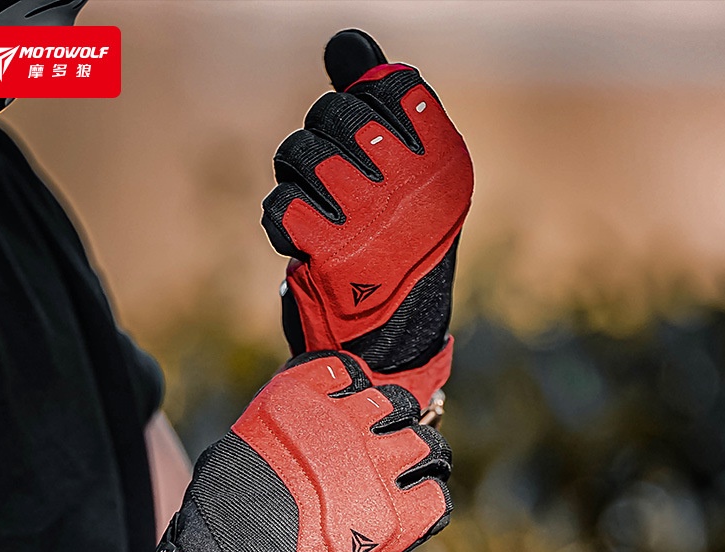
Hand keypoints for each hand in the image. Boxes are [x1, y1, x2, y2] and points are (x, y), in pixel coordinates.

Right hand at [121, 351, 450, 551]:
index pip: (347, 371)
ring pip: (427, 445)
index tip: (351, 414)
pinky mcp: (394, 519)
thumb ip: (285, 434)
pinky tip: (408, 515)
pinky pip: (435, 497)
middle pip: (396, 403)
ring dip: (419, 459)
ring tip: (404, 480)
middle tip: (384, 450)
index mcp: (297, 399)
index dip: (354, 392)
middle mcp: (341, 423)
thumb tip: (315, 442)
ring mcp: (372, 469)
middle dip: (394, 424)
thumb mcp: (242, 451)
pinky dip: (427, 503)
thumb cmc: (220, 522)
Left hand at [262, 30, 473, 408]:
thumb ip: (377, 102)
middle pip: (333, 113)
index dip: (359, 112)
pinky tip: (306, 247)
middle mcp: (418, 184)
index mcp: (445, 161)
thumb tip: (345, 39)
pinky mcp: (330, 253)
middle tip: (336, 186)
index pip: (386, 84)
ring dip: (296, 184)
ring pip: (298, 154)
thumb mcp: (405, 176)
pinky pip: (278, 207)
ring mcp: (374, 218)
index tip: (368, 153)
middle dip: (319, 145)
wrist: (390, 341)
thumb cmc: (394, 250)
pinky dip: (282, 227)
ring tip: (321, 214)